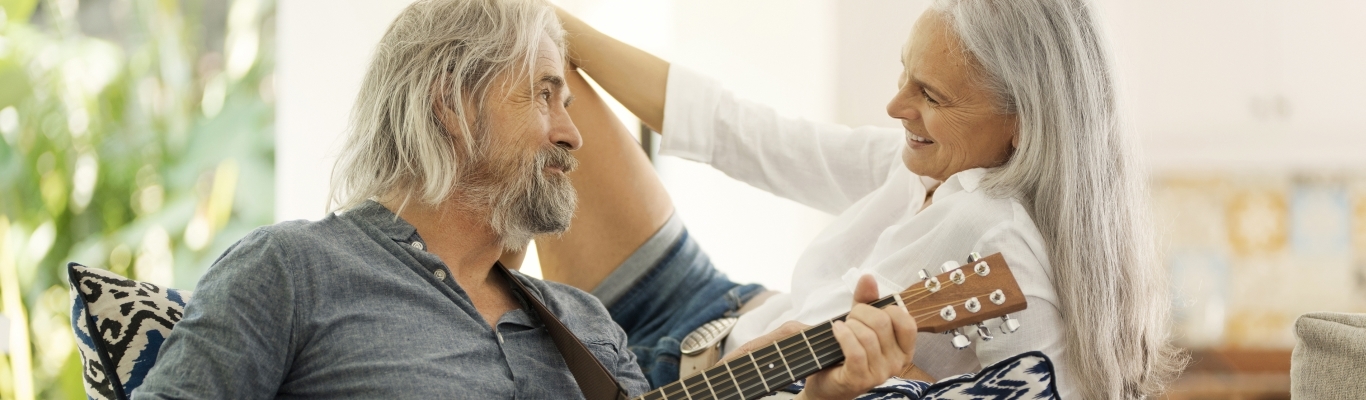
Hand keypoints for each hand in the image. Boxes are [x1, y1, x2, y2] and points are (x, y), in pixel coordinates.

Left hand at [797, 275, 917, 399]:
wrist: (827, 382)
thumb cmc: (846, 351)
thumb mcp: (860, 321)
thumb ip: (866, 300)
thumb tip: (868, 277)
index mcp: (904, 349)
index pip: (907, 321)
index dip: (886, 309)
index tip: (870, 311)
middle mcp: (897, 363)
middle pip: (882, 323)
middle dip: (860, 313)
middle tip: (849, 319)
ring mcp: (880, 374)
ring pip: (867, 336)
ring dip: (849, 326)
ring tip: (841, 328)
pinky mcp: (860, 380)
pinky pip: (855, 351)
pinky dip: (842, 335)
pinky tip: (836, 330)